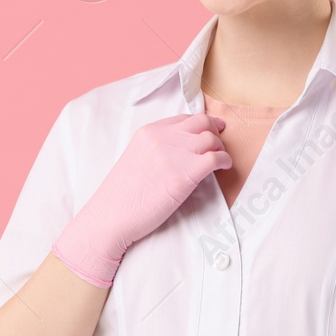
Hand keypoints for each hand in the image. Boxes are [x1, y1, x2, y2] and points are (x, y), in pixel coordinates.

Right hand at [52, 112, 230, 286]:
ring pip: (212, 139)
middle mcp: (162, 138)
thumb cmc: (122, 196)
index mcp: (148, 132)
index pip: (184, 119)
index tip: (212, 131)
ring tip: (220, 162)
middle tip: (218, 147)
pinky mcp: (184, 176)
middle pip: (202, 122)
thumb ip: (157, 149)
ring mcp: (174, 155)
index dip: (202, 125)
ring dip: (221, 148)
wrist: (109, 217)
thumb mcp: (136, 158)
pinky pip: (216, 158)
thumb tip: (182, 151)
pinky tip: (224, 169)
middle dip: (215, 132)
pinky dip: (225, 161)